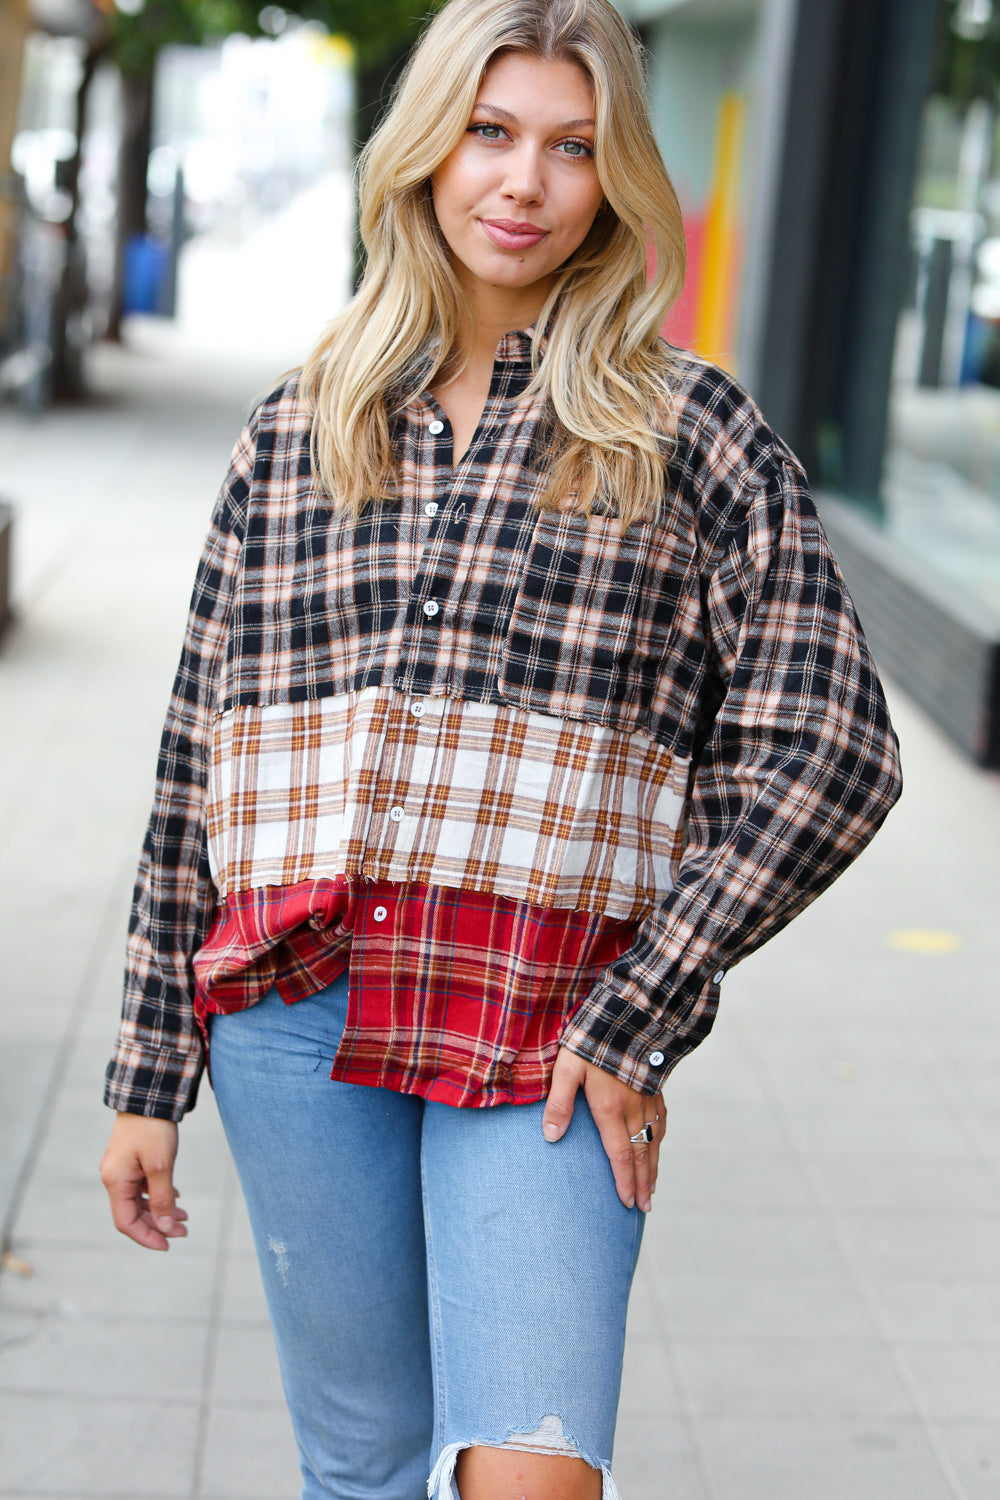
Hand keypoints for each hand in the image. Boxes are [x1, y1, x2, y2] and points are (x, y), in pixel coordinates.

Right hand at [100, 1113, 186, 1250]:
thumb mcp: (161, 1166)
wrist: (148, 1093)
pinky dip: (158, 1194)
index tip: (168, 1245)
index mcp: (116, 1181)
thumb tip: (166, 1227)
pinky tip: (176, 1195)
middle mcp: (114, 1177)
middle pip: (133, 1213)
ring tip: (185, 1215)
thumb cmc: (153, 1128)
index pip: (126, 1222)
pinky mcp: (131, 1158)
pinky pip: (142, 1185)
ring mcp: (122, 1167)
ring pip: (139, 1200)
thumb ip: (162, 1199)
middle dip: (158, 1225)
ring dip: (161, 1210)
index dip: (146, 1237)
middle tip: (185, 1230)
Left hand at [542, 1048, 665, 1211]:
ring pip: (653, 1141)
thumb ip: (559, 1101)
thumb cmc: (594, 1039)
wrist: (632, 1013)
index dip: (623, 1181)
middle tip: (644, 1208)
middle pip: (639, 1155)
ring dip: (652, 1167)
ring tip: (653, 1188)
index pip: (618, 1155)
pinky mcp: (655, 1086)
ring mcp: (647, 1098)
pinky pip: (660, 1120)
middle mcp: (633, 1109)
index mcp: (610, 1108)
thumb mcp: (568, 1067)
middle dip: (641, 1184)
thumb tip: (549, 1136)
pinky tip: (657, 1145)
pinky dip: (659, 1139)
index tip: (627, 1203)